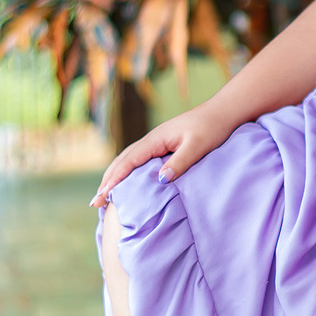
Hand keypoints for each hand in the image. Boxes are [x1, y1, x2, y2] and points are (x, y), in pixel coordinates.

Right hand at [90, 103, 228, 208]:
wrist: (220, 113)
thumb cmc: (211, 129)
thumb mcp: (197, 147)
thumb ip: (180, 162)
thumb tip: (161, 179)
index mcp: (156, 139)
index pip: (129, 161)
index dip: (115, 179)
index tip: (103, 195)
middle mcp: (151, 139)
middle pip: (122, 161)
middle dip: (107, 181)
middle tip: (95, 202)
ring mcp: (154, 142)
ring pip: (127, 160)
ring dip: (113, 176)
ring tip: (103, 196)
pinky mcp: (160, 146)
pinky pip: (136, 160)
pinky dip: (125, 171)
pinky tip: (124, 181)